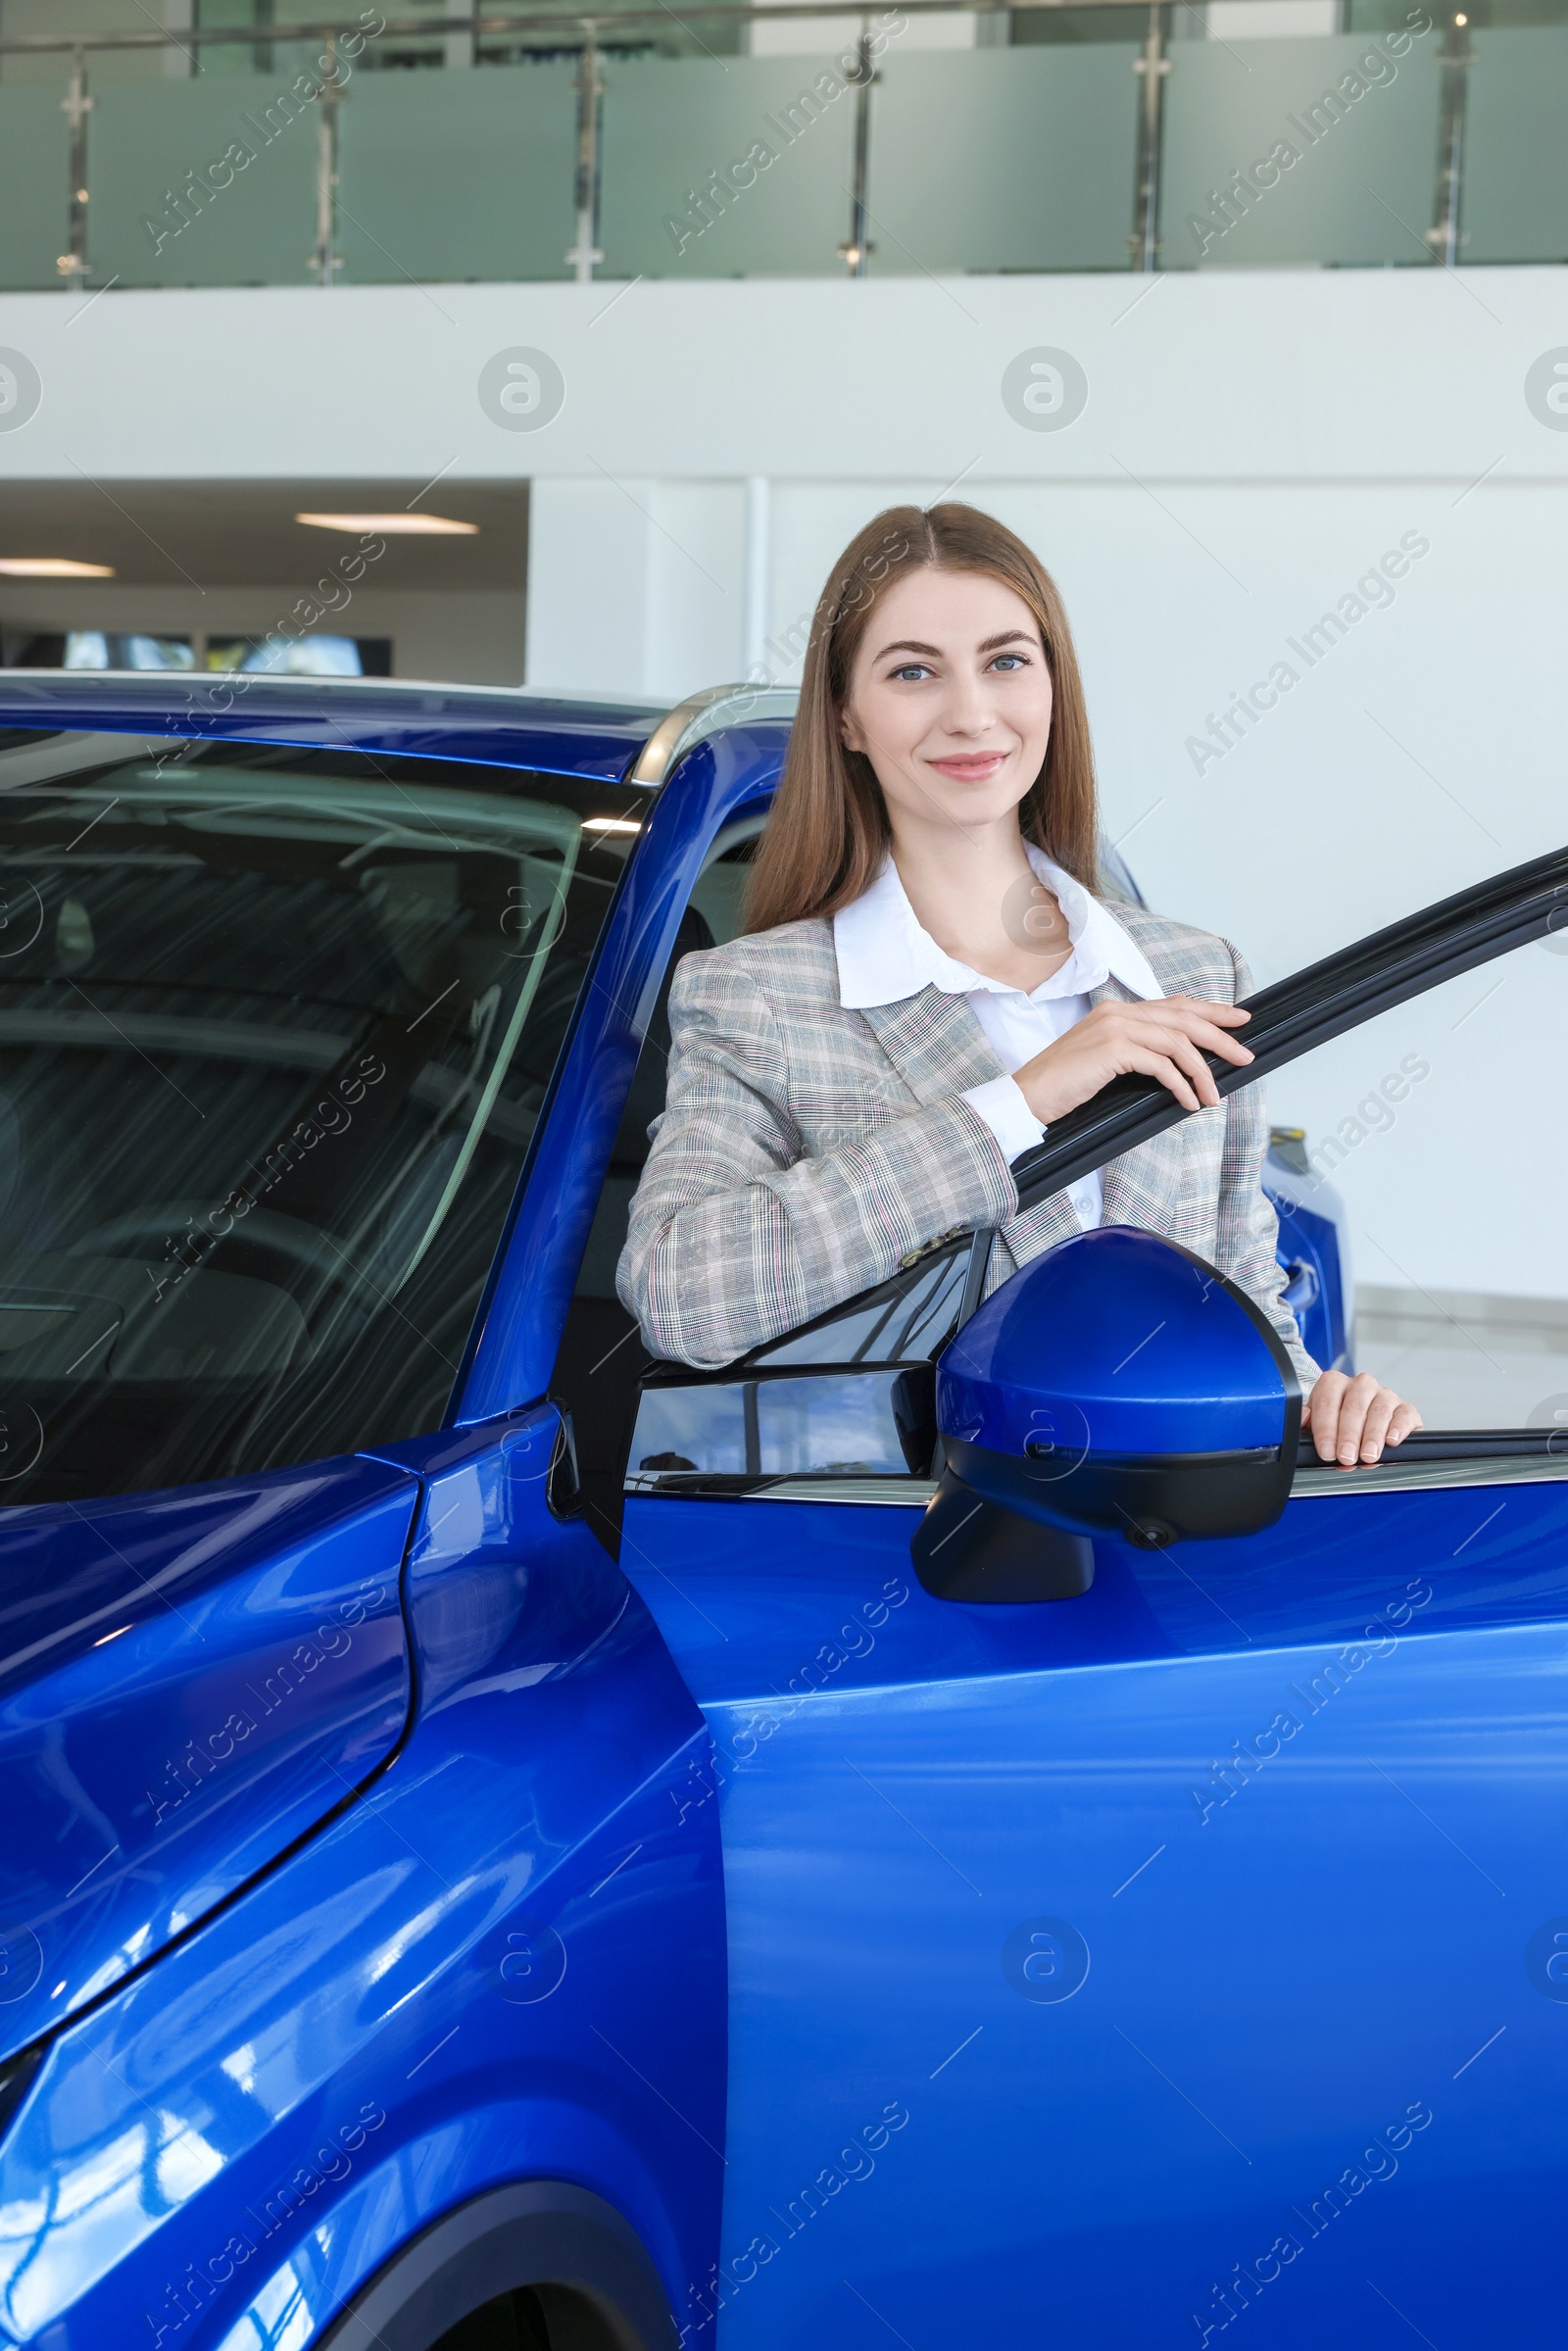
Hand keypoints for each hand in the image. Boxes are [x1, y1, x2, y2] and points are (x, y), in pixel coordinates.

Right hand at [1012, 995, 1254, 1127]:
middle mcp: (1118, 1011)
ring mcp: (1115, 1027)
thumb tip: (1179, 1066)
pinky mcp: (1113, 1048)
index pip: (1175, 1005)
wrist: (1029, 1096)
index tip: (1239, 1020)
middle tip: (1245, 1056)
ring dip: (1202, 1071)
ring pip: (1178, 1042)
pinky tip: (1187, 1102)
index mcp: (1117, 1010)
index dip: (1211, 1010)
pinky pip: (1162, 1064)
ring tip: (1213, 1096)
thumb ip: (1136, 1053)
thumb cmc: (1065, 1086)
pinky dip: (1181, 1084)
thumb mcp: (1106, 1063)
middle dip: (1220, 1037)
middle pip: (1184, 1018)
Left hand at [1302, 1370, 1422, 1466]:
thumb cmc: (1337, 1424)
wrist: (1366, 1427)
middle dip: (1348, 1435)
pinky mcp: (1405, 1409)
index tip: (1326, 1451)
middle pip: (1354, 1407)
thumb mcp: (1316, 1423)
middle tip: (1346, 1457)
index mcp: (1335, 1383)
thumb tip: (1302, 1419)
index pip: (1327, 1401)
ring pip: (1379, 1411)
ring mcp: (1385, 1395)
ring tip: (1368, 1456)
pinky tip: (1391, 1441)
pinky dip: (1398, 1428)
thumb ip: (1307, 1422)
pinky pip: (1404, 1415)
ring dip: (1372, 1436)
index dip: (1325, 1428)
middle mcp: (1361, 1384)